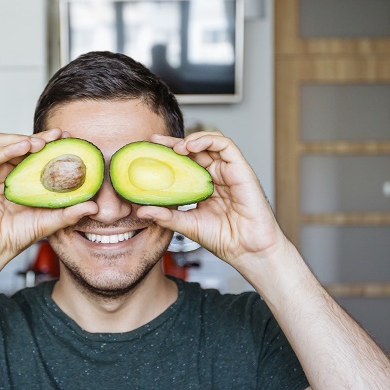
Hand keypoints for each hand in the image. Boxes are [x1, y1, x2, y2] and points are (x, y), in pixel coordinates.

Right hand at [0, 128, 97, 268]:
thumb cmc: (12, 236)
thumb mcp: (47, 222)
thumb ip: (69, 213)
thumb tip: (94, 206)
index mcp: (19, 178)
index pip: (35, 153)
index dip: (52, 144)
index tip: (70, 140)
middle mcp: (3, 171)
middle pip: (20, 143)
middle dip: (41, 137)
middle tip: (60, 135)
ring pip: (3, 142)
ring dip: (23, 138)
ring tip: (42, 142)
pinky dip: (8, 148)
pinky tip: (24, 147)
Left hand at [137, 131, 288, 273]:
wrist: (247, 251)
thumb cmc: (223, 239)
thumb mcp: (187, 225)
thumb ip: (166, 215)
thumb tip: (142, 210)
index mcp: (204, 186)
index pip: (185, 162)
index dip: (168, 154)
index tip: (150, 150)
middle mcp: (217, 176)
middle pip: (196, 149)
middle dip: (174, 142)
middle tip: (155, 141)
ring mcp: (229, 172)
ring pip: (211, 142)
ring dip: (192, 139)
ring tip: (176, 147)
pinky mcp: (242, 170)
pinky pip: (226, 145)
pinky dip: (208, 140)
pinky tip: (192, 146)